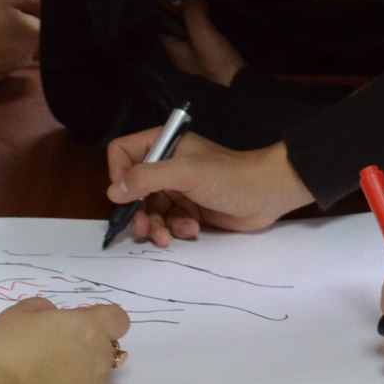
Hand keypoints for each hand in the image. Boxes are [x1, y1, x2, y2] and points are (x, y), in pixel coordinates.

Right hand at [0, 0, 39, 92]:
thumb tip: (39, 2)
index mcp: (35, 36)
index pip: (45, 22)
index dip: (33, 12)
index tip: (17, 5)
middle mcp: (26, 58)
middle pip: (29, 39)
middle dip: (19, 28)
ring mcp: (7, 72)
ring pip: (11, 53)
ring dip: (3, 43)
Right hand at [0, 295, 131, 383]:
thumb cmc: (7, 351)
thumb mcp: (18, 314)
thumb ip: (44, 309)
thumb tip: (55, 318)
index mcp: (89, 329)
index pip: (118, 319)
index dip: (101, 319)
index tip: (78, 323)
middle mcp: (99, 359)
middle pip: (106, 348)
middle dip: (87, 346)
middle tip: (53, 350)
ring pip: (97, 375)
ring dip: (79, 371)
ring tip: (45, 377)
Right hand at [105, 131, 313, 235]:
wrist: (269, 193)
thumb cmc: (230, 176)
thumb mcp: (185, 173)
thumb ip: (147, 178)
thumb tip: (114, 191)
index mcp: (164, 146)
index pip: (124, 153)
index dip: (119, 174)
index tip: (125, 195)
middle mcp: (168, 166)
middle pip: (135, 189)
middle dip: (138, 211)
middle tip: (141, 229)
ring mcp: (179, 188)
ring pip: (152, 210)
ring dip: (157, 225)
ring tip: (165, 237)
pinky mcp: (191, 209)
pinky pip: (171, 221)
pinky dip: (177, 228)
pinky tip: (192, 229)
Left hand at [159, 0, 245, 87]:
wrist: (240, 81)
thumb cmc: (216, 57)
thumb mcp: (201, 31)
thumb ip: (193, 12)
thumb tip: (196, 0)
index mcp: (174, 52)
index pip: (163, 27)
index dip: (169, 12)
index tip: (183, 1)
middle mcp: (182, 57)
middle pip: (178, 31)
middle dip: (185, 16)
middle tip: (197, 4)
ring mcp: (198, 61)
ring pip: (192, 36)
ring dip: (197, 23)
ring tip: (207, 11)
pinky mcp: (213, 61)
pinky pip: (204, 41)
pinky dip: (207, 31)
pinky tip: (216, 25)